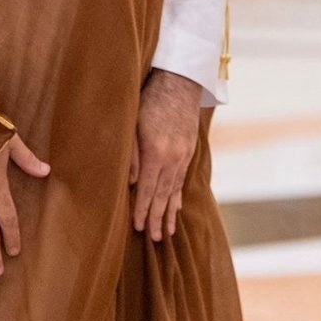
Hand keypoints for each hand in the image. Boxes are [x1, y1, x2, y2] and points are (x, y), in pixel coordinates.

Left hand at [130, 69, 200, 240]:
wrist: (180, 81)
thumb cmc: (149, 99)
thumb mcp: (133, 124)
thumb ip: (131, 155)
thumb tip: (132, 184)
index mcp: (157, 152)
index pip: (149, 189)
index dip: (143, 210)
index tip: (138, 228)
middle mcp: (174, 157)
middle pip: (164, 194)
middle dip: (158, 218)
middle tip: (156, 240)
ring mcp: (184, 154)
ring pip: (175, 189)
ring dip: (170, 211)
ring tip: (168, 232)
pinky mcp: (189, 149)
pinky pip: (183, 178)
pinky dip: (178, 194)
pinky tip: (176, 206)